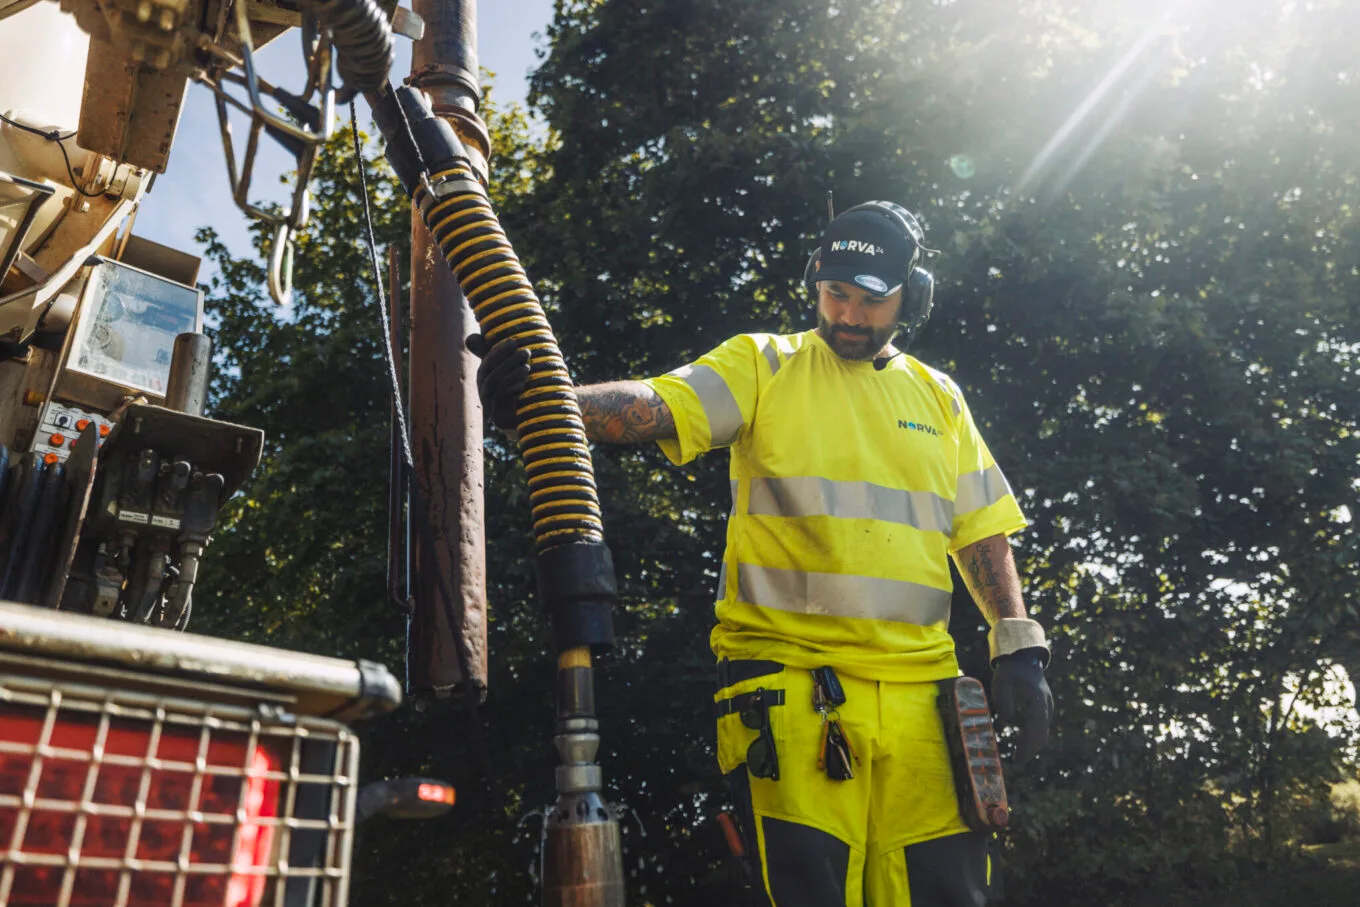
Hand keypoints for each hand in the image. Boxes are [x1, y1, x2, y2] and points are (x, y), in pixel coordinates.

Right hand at [466, 333, 529, 431]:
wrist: (517, 418)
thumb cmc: (514, 388)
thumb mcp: (508, 369)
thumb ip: (500, 353)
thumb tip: (484, 334)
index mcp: (484, 373)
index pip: (488, 359)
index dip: (500, 350)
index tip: (514, 342)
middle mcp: (482, 386)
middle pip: (490, 370)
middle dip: (508, 359)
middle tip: (526, 351)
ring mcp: (487, 400)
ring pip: (494, 383)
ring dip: (512, 373)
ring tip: (527, 367)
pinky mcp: (495, 413)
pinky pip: (499, 398)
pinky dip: (511, 388)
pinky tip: (522, 386)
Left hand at [991, 647, 1052, 761]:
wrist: (1024, 657)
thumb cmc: (1010, 669)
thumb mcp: (1003, 681)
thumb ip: (1004, 700)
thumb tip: (1006, 721)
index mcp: (1037, 698)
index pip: (1035, 726)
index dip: (1028, 743)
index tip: (1019, 756)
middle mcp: (1046, 704)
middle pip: (1042, 732)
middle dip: (1031, 748)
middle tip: (1018, 760)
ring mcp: (1047, 705)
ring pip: (1043, 730)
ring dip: (1033, 744)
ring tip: (1020, 756)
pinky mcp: (1044, 706)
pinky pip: (1041, 725)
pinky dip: (1035, 735)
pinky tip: (1024, 743)